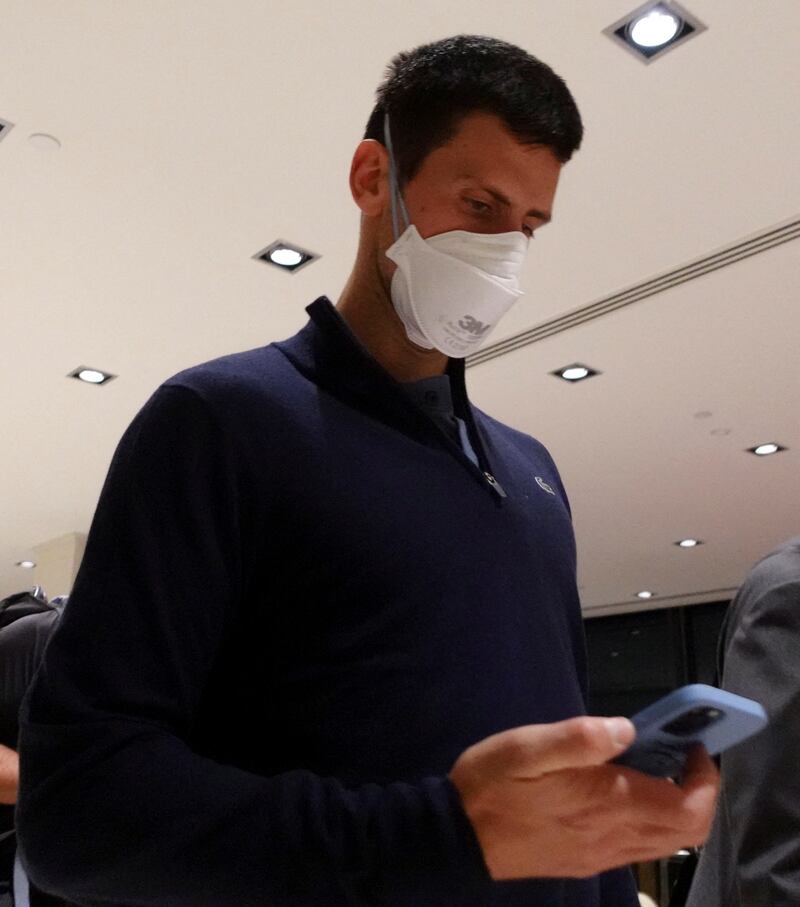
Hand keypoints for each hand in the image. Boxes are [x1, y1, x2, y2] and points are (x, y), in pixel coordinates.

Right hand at [449, 716, 718, 879]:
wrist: (459, 837)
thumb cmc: (493, 783)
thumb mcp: (529, 747)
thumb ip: (580, 738)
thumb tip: (627, 729)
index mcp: (608, 805)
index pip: (689, 809)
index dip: (706, 780)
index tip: (695, 745)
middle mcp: (613, 838)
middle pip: (686, 831)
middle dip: (698, 793)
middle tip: (679, 754)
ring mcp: (600, 855)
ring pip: (663, 842)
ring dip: (674, 808)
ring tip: (652, 767)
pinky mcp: (585, 861)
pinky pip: (637, 848)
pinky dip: (649, 821)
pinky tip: (619, 791)